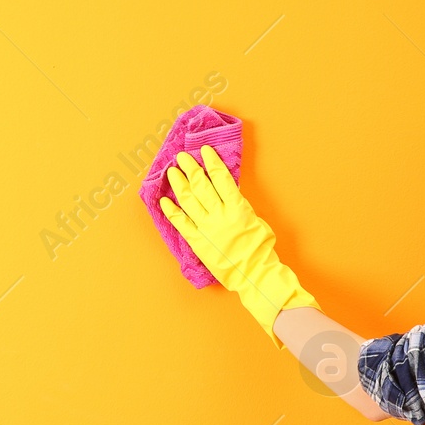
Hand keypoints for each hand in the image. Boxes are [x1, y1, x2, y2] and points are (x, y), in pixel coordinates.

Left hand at [159, 144, 318, 339]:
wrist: (254, 273)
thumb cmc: (260, 249)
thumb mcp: (256, 220)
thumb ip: (240, 207)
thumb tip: (229, 196)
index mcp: (237, 207)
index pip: (221, 177)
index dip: (212, 162)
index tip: (204, 150)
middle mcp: (219, 214)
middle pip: (201, 185)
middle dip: (191, 168)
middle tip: (182, 157)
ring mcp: (206, 228)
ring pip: (188, 200)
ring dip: (179, 184)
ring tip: (172, 172)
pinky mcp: (197, 242)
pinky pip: (181, 223)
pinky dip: (171, 211)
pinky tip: (164, 201)